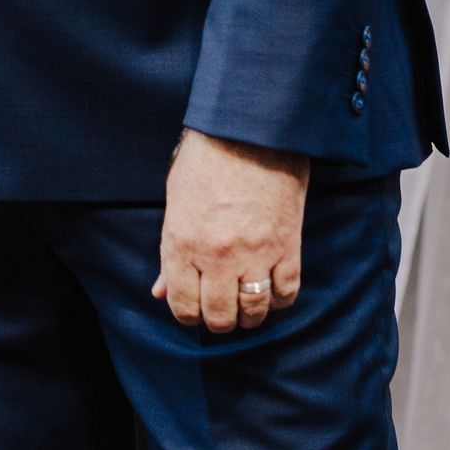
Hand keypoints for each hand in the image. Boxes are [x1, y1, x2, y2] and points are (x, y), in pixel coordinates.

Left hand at [156, 128, 307, 333]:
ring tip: (246, 307)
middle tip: (221, 313)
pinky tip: (272, 292)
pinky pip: (286, 292)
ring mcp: (255, 253)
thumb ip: (169, 253)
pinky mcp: (288, 246)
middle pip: (219, 316)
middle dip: (218, 321)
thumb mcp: (176, 202)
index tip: (193, 311)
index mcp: (182, 243)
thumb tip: (161, 291)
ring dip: (249, 316)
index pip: (182, 305)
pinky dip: (279, 299)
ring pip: (253, 311)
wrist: (250, 128)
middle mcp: (216, 256)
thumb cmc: (206, 158)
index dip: (187, 315)